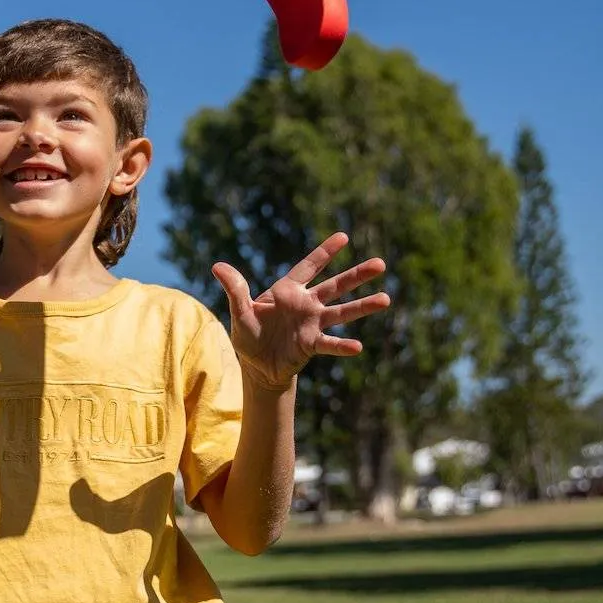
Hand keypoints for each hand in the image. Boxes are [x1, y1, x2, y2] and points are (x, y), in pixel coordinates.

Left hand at [211, 233, 389, 391]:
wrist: (256, 365)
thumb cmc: (249, 334)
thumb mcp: (239, 311)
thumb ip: (235, 289)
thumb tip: (217, 265)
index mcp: (288, 291)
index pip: (309, 267)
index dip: (325, 253)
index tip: (344, 237)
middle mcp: (306, 305)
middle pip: (335, 286)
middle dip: (357, 275)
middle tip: (381, 264)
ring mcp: (313, 324)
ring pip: (341, 312)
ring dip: (362, 306)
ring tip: (386, 299)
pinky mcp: (312, 345)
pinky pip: (330, 344)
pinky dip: (342, 346)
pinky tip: (358, 347)